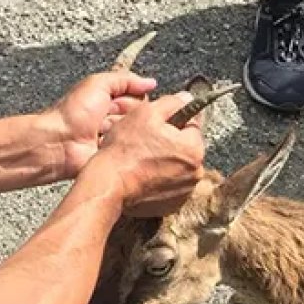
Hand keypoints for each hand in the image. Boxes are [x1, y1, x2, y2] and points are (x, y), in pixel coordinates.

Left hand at [42, 71, 157, 178]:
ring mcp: (113, 138)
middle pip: (139, 116)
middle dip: (135, 116)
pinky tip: (120, 146)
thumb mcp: (99, 83)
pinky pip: (130, 152)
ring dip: (130, 132)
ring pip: (136, 133)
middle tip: (123, 117)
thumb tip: (150, 82)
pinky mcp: (113, 156)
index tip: (138, 100)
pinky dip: (127, 148)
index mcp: (107, 100)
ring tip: (116, 132)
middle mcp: (111, 118)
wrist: (59, 143)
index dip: (138, 99)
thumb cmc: (73, 113)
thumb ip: (125, 79)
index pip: (138, 98)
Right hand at [93, 93, 205, 216]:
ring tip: (143, 160)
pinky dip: (160, 180)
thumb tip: (188, 98)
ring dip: (166, 162)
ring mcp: (184, 191)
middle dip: (171, 143)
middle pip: (186, 148)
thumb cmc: (126, 148)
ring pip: (178, 167)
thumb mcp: (147, 113)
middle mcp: (195, 172)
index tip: (158, 125)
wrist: (108, 183)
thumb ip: (172, 103)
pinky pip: (170, 185)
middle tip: (146, 142)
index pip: (192, 126)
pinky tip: (144, 175)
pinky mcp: (172, 205)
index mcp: (194, 148)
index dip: (174, 121)